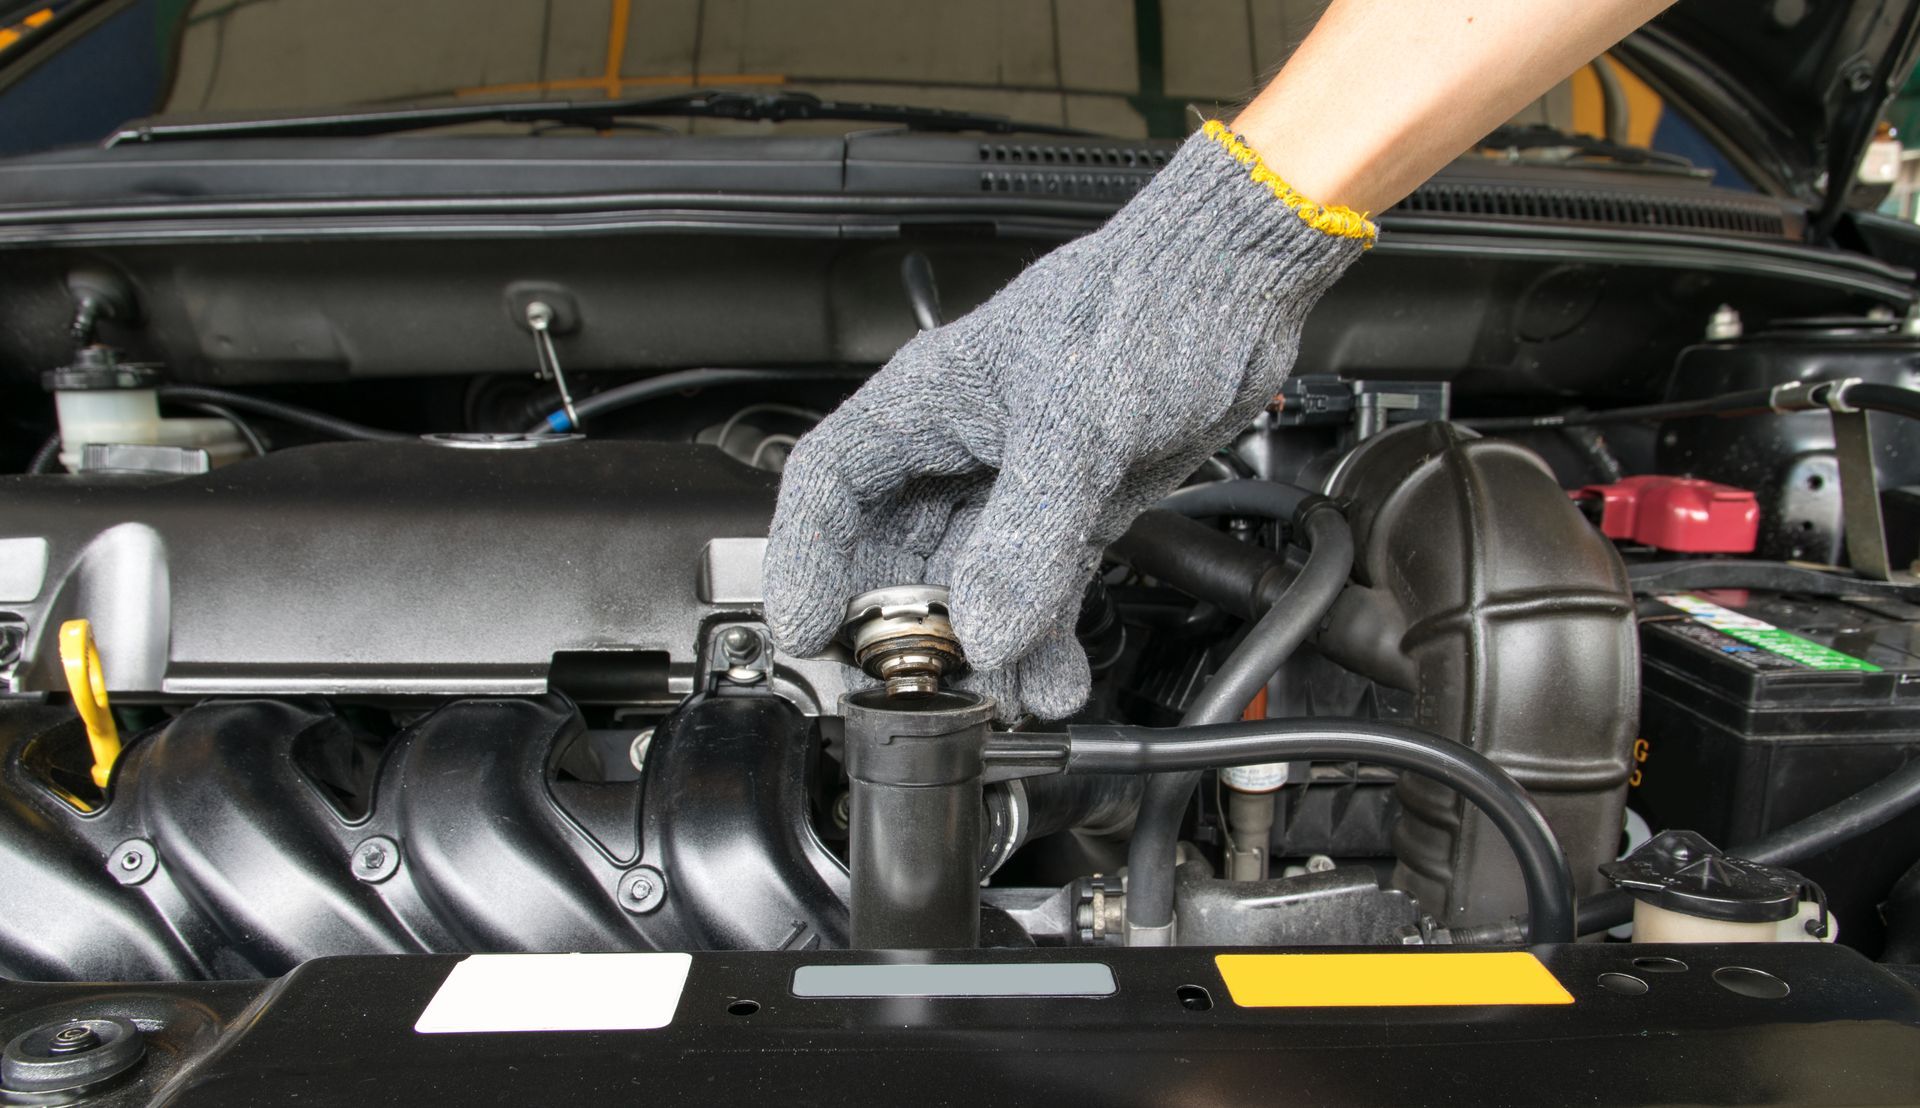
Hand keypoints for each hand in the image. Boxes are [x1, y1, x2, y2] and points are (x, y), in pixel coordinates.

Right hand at [763, 123, 1368, 718]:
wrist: (1238, 287)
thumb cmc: (1148, 300)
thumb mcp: (1077, 421)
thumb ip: (1027, 534)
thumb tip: (986, 631)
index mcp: (926, 401)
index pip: (830, 486)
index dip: (805, 561)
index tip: (807, 629)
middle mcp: (962, 445)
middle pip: (894, 552)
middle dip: (900, 626)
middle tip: (909, 684)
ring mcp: (1019, 481)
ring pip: (973, 584)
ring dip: (982, 649)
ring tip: (1000, 699)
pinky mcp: (1079, 506)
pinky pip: (1041, 590)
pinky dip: (1043, 639)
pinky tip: (1053, 680)